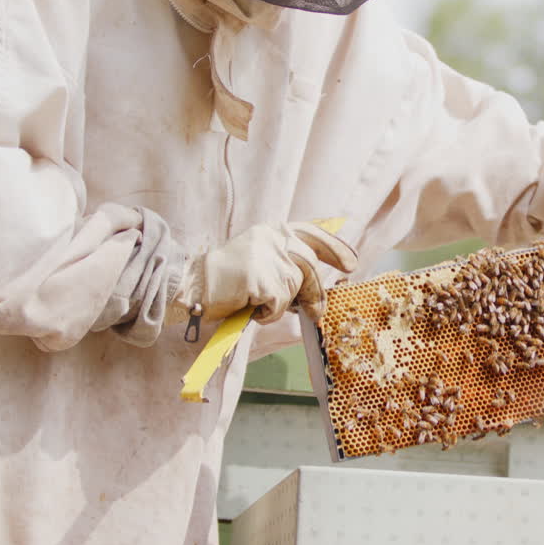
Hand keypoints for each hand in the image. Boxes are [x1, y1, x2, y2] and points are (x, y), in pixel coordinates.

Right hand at [177, 222, 357, 323]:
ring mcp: (266, 256)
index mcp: (274, 231)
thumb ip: (288, 265)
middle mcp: (273, 239)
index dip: (334, 249)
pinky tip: (247, 305)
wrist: (193, 285)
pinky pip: (277, 303)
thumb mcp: (262, 261)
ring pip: (293, 288)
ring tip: (256, 301)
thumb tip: (317, 291)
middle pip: (308, 267)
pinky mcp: (259, 277)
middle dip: (313, 294)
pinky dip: (265, 312)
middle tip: (316, 313)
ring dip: (279, 304)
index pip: (312, 234)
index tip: (350, 265)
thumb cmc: (228, 279)